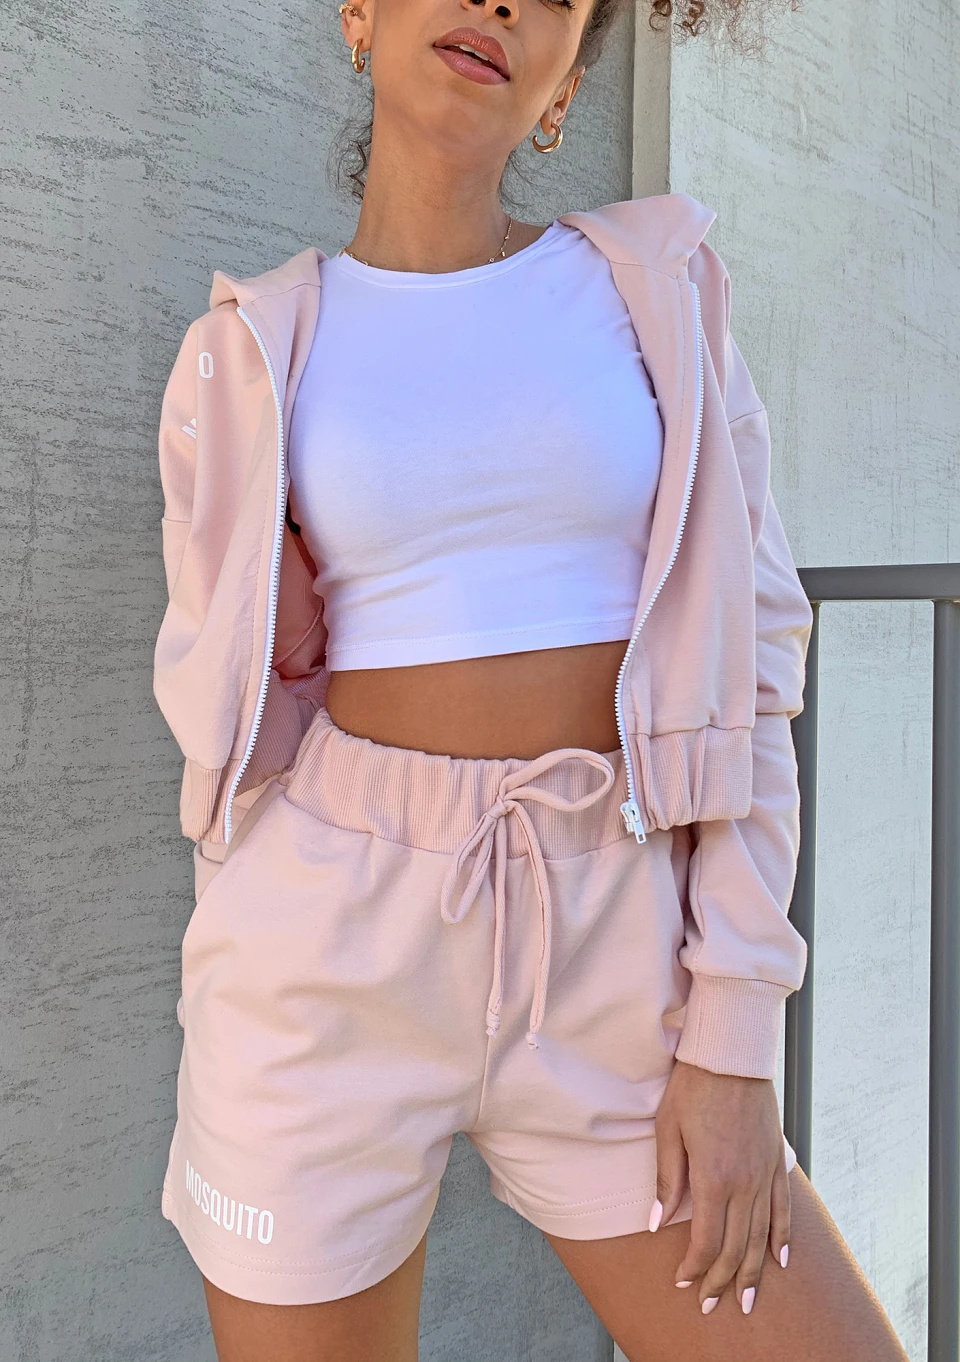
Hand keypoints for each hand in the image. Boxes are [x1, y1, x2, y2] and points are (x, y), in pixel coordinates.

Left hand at [650, 1059, 789, 1315]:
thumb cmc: (693, 1087)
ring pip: (762, 1237)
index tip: (683, 1282)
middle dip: (723, 1281)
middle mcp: (744, 1184)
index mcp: (713, 1179)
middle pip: (736, 1247)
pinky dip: (782, 1238)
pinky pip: (783, 1209)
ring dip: (754, 1272)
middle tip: (711, 1304)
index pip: (707, 1241)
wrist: (731, 1053)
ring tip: (747, 1299)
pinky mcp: (777, 1161)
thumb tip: (656, 1223)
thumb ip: (667, 1180)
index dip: (695, 1268)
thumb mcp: (668, 1130)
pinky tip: (780, 1260)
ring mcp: (764, 1174)